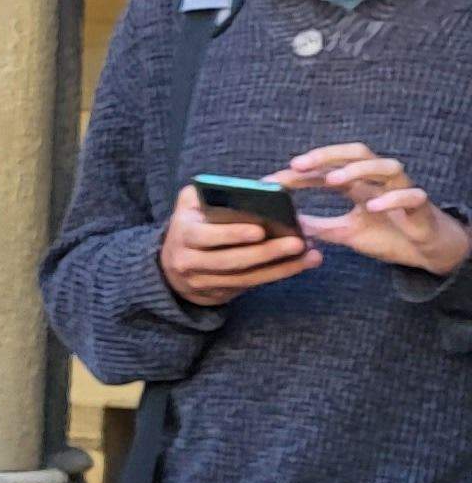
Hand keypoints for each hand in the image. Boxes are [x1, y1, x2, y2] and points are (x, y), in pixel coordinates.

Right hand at [158, 184, 319, 304]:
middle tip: (298, 242)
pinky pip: (251, 285)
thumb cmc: (192, 226)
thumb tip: (244, 188)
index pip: (206, 235)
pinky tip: (299, 265)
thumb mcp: (189, 205)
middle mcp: (188, 261)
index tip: (260, 230)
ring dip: (280, 267)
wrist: (172, 266)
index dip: (232, 234)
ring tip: (310, 255)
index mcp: (183, 234)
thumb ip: (207, 193)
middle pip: (231, 260)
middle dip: (267, 252)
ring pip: (245, 277)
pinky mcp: (219, 294)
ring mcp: (203, 282)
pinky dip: (277, 275)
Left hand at [281, 145, 471, 276]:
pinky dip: (392, 198)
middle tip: (298, 165)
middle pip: (358, 153)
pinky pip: (411, 196)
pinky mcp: (421, 206)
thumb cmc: (387, 235)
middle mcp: (379, 181)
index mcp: (360, 185)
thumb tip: (285, 223)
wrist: (424, 253)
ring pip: (387, 166)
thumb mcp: (344, 232)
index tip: (272, 179)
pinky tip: (372, 205)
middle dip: (328, 155)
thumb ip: (317, 226)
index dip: (302, 172)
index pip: (328, 169)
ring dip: (359, 170)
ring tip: (333, 180)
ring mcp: (402, 190)